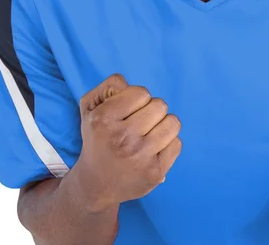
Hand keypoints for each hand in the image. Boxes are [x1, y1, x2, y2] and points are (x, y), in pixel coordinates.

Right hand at [74, 73, 181, 211]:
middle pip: (160, 105)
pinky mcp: (155, 173)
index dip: (137, 99)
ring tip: (149, 135)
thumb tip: (130, 84)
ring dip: (163, 125)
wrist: (96, 184)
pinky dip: (168, 144)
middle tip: (139, 124)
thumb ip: (110, 86)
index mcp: (104, 120)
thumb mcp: (90, 108)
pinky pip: (177, 143)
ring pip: (172, 122)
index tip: (128, 111)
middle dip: (151, 111)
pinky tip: (153, 150)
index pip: (142, 93)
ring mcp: (140, 157)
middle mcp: (122, 138)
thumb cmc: (97, 139)